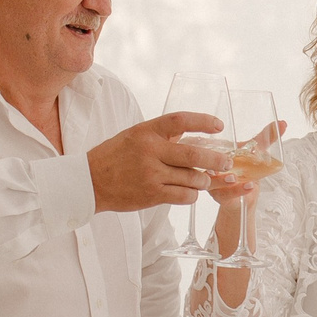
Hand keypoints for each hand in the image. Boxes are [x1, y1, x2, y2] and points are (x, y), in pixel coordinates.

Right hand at [87, 114, 229, 212]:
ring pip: (192, 178)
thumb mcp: (134, 136)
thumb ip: (160, 135)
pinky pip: (184, 195)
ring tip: (205, 179)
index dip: (203, 121)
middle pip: (193, 154)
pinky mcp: (152, 194)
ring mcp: (151, 174)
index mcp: (146, 132)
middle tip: (227, 162)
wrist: (90, 182)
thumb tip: (191, 134)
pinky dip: (192, 194)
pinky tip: (190, 192)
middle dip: (216, 159)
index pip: (180, 120)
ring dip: (204, 180)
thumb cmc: (114, 157)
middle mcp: (150, 151)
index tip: (219, 126)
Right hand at [207, 121, 285, 207]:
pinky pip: (225, 194)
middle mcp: (209, 166)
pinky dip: (237, 190)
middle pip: (204, 163)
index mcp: (213, 153)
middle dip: (211, 160)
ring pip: (212, 181)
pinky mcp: (219, 196)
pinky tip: (249, 186)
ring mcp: (213, 182)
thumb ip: (266, 138)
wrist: (244, 198)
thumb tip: (283, 123)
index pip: (206, 144)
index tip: (215, 132)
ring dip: (223, 180)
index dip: (206, 141)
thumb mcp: (255, 152)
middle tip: (226, 160)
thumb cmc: (244, 170)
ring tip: (234, 177)